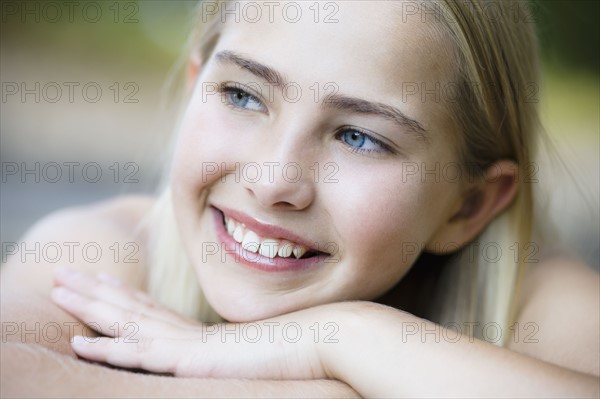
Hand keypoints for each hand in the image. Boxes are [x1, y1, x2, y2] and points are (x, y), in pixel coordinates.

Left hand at [50, 267, 327, 379]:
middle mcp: (190, 332)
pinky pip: (142, 356)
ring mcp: (190, 344)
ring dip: (90, 307)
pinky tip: (80, 345)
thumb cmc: (304, 346)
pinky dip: (109, 351)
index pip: (151, 310)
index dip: (120, 295)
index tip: (95, 281)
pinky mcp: (195, 359)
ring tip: (58, 289)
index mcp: (201, 332)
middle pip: (132, 308)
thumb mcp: (260, 348)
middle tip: (60, 275)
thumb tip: (237, 351)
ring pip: (128, 323)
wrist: (327, 340)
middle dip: (93, 291)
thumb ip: (239, 349)